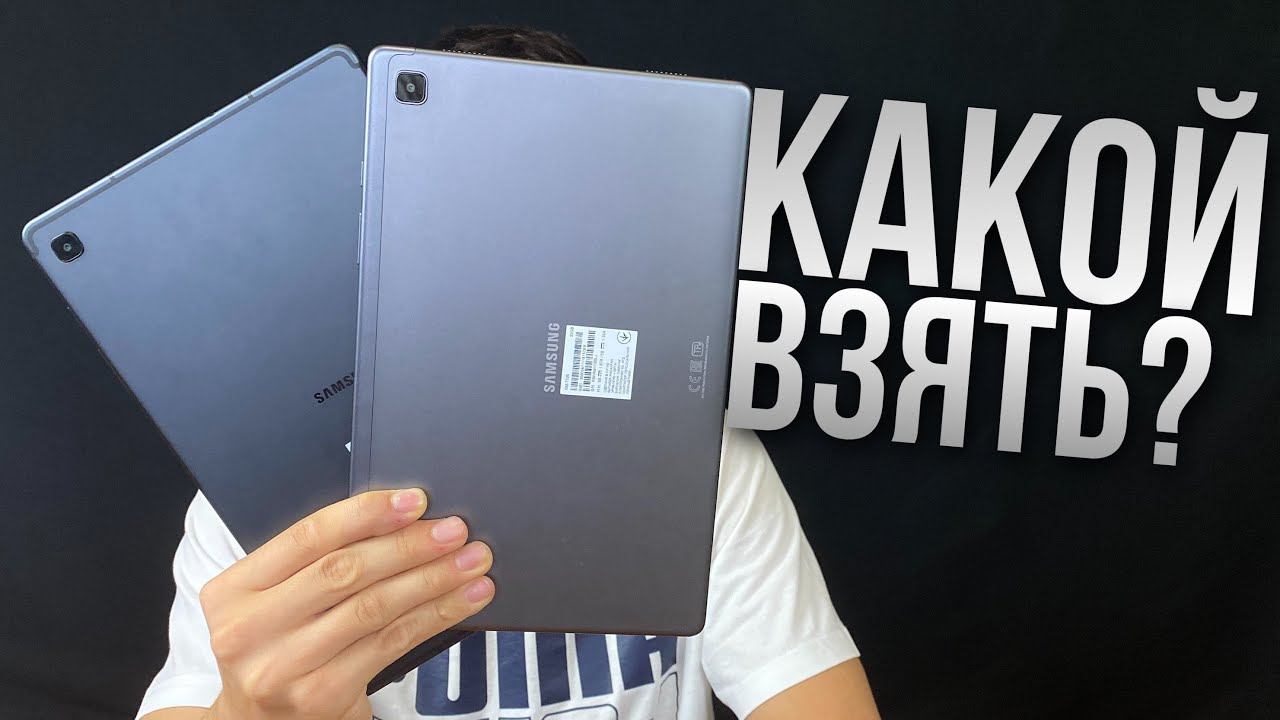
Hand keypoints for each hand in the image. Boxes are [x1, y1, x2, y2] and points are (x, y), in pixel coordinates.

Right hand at [199, 489, 493, 719]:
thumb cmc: (280, 648)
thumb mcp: (279, 602)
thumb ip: (319, 563)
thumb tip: (402, 519)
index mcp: (233, 590)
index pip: (307, 537)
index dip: (366, 513)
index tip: (415, 501)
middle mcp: (248, 629)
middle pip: (343, 571)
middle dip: (408, 545)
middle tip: (454, 531)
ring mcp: (282, 666)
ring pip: (373, 607)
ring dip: (432, 580)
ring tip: (471, 562)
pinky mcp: (319, 695)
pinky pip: (390, 644)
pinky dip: (434, 616)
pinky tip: (462, 600)